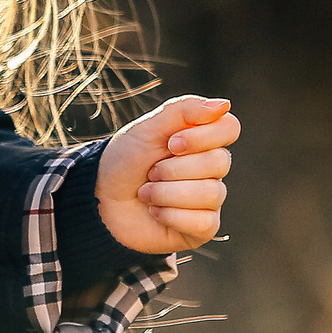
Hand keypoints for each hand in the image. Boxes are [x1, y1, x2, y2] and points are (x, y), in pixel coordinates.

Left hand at [94, 95, 236, 256]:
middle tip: (150, 172)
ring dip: (166, 193)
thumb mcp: (147, 128)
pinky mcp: (203, 228)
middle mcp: (211, 168)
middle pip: (219, 162)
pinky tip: (155, 212)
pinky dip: (171, 216)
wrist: (101, 199)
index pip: (230, 128)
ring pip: (210, 193)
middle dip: (174, 168)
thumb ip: (183, 110)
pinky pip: (204, 222)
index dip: (203, 136)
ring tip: (146, 193)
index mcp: (201, 139)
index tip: (172, 143)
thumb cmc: (125, 161)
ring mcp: (209, 199)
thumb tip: (224, 104)